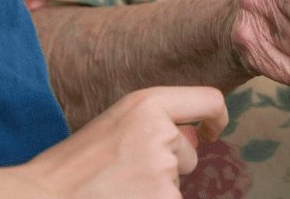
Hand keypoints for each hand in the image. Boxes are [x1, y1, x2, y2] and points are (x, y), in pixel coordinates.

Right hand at [22, 86, 226, 197]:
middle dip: (167, 167)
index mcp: (148, 103)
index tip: (210, 132)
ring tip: (115, 191)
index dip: (216, 117)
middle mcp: (160, 131)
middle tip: (122, 176)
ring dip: (155, 192)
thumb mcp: (116, 125)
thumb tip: (196, 139)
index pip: (208, 100)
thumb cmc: (73, 167)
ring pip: (176, 184)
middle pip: (188, 153)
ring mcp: (161, 169)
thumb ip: (157, 124)